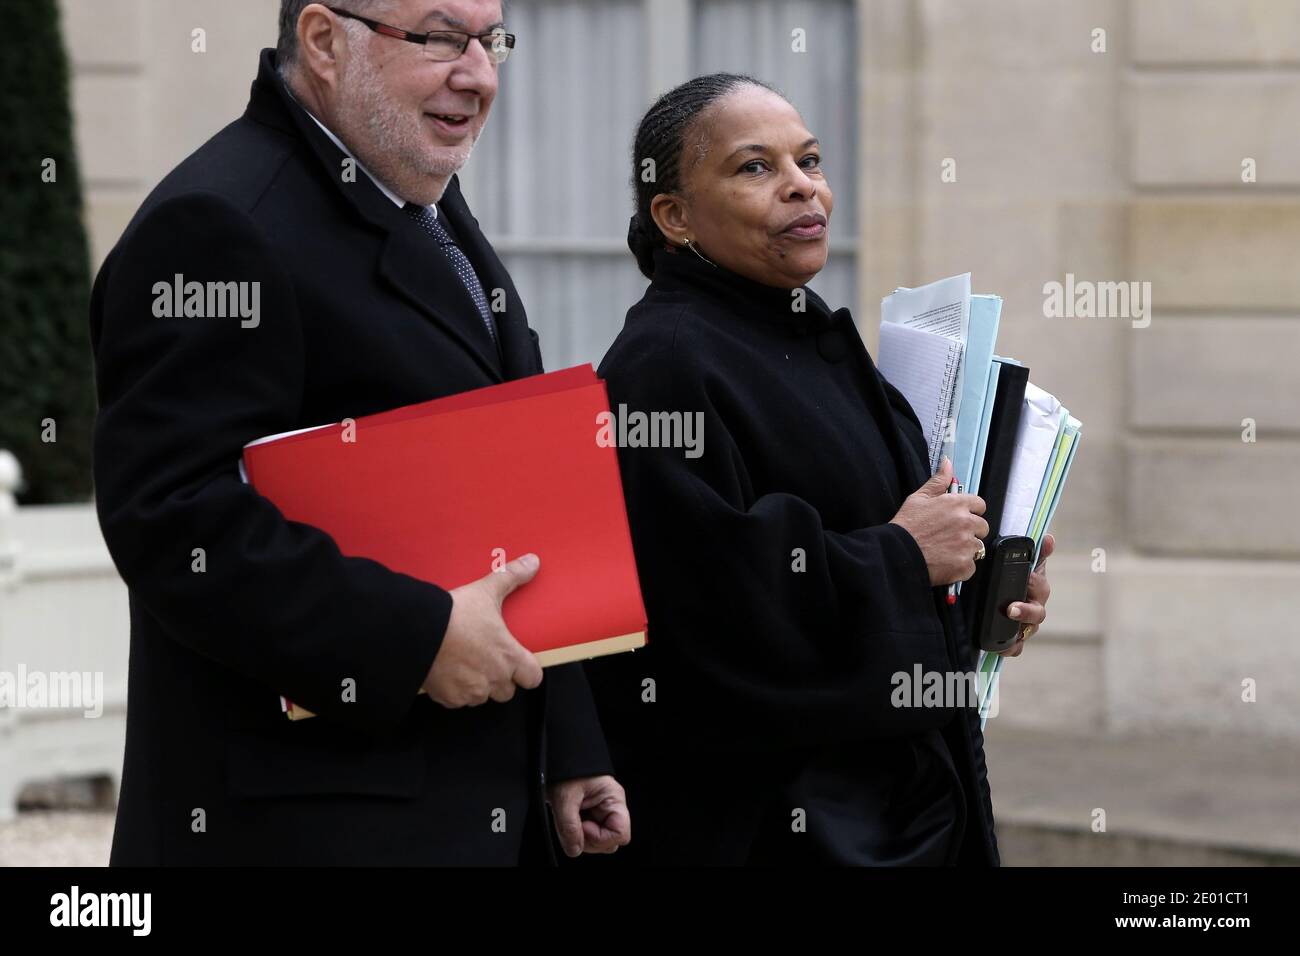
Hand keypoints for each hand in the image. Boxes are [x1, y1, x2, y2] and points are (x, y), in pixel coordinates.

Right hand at [421, 554, 544, 707]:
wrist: (418, 632)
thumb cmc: (456, 614)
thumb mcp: (486, 591)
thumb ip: (512, 577)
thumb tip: (533, 562)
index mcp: (509, 657)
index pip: (533, 678)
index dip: (527, 670)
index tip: (518, 660)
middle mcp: (493, 680)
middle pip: (507, 691)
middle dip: (500, 679)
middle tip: (487, 658)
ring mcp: (470, 692)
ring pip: (482, 696)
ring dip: (478, 685)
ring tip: (465, 663)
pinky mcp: (448, 698)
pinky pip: (458, 701)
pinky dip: (455, 690)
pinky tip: (448, 671)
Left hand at [547, 774, 630, 856]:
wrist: (556, 756)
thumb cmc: (565, 768)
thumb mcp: (564, 796)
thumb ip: (569, 826)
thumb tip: (574, 850)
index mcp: (613, 798)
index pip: (621, 833)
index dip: (601, 837)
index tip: (582, 827)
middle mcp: (609, 806)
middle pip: (610, 841)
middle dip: (590, 840)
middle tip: (573, 826)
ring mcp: (599, 812)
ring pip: (597, 840)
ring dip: (580, 837)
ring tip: (567, 819)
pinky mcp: (588, 814)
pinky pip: (585, 833)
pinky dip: (574, 832)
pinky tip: (566, 819)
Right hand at [890, 456, 988, 585]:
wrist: (898, 554)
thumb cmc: (906, 526)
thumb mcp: (918, 498)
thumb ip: (937, 481)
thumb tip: (947, 464)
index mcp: (957, 504)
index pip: (979, 504)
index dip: (971, 510)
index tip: (962, 516)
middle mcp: (966, 523)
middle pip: (982, 527)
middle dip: (971, 531)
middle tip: (952, 536)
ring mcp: (967, 545)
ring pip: (977, 547)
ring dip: (966, 549)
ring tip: (947, 550)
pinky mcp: (965, 564)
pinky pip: (971, 566)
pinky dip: (960, 567)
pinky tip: (946, 563)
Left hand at [997, 533, 1053, 657]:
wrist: (999, 595)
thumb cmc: (1015, 577)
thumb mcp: (1024, 564)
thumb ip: (1035, 552)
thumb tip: (1049, 538)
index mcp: (1036, 587)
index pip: (1040, 585)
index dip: (1034, 582)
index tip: (1026, 578)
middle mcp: (1034, 607)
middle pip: (1037, 612)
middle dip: (1026, 611)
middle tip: (1011, 609)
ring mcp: (1026, 624)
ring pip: (1028, 631)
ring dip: (1019, 634)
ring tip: (1006, 636)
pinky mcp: (1015, 638)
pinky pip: (1016, 647)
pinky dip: (1011, 648)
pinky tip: (1003, 649)